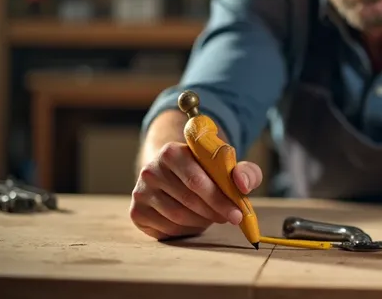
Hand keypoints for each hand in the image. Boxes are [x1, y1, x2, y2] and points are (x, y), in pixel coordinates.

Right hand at [129, 141, 262, 239]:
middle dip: (215, 212)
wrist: (172, 174)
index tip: (238, 213)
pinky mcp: (136, 213)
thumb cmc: (205, 170)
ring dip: (201, 221)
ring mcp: (140, 192)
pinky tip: (194, 221)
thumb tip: (243, 185)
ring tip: (212, 217)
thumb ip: (244, 171)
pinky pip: (166, 230)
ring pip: (178, 217)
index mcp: (172, 151)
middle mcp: (151, 169)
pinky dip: (186, 230)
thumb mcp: (227, 166)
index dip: (220, 199)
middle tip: (231, 218)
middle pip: (188, 201)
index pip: (197, 180)